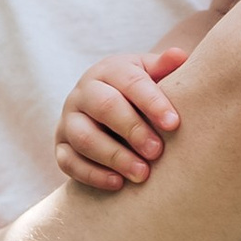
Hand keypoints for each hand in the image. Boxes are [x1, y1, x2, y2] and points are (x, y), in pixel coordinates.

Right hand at [54, 46, 188, 190]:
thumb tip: (179, 56)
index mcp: (109, 71)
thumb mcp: (149, 75)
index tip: (173, 123)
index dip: (152, 102)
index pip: (130, 82)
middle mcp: (83, 92)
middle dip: (133, 130)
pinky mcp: (61, 146)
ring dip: (114, 156)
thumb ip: (163, 68)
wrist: (105, 108)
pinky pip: (69, 162)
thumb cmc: (137, 93)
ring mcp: (68, 120)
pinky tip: (118, 184)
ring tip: (142, 174)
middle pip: (104, 107)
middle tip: (157, 152)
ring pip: (84, 137)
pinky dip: (93, 175)